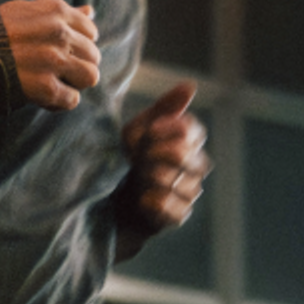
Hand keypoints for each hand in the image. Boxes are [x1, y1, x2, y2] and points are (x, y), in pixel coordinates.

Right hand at [0, 0, 100, 110]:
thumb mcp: (28, 11)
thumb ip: (62, 14)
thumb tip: (90, 12)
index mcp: (57, 11)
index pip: (90, 31)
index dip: (77, 47)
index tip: (60, 55)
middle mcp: (60, 33)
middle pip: (92, 56)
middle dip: (77, 67)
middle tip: (54, 74)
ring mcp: (54, 61)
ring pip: (89, 77)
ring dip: (73, 85)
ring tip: (53, 86)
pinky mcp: (45, 87)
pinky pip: (72, 99)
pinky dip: (60, 103)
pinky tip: (43, 98)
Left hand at [116, 82, 208, 253]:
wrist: (109, 203)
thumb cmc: (126, 162)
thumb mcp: (137, 131)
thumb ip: (163, 108)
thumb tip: (190, 86)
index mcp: (188, 142)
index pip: (193, 131)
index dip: (171, 130)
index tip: (149, 131)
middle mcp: (195, 167)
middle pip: (188, 156)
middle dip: (160, 154)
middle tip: (139, 157)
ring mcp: (189, 193)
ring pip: (182, 183)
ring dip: (155, 178)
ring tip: (138, 177)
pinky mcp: (178, 216)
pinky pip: (176, 209)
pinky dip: (157, 203)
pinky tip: (142, 199)